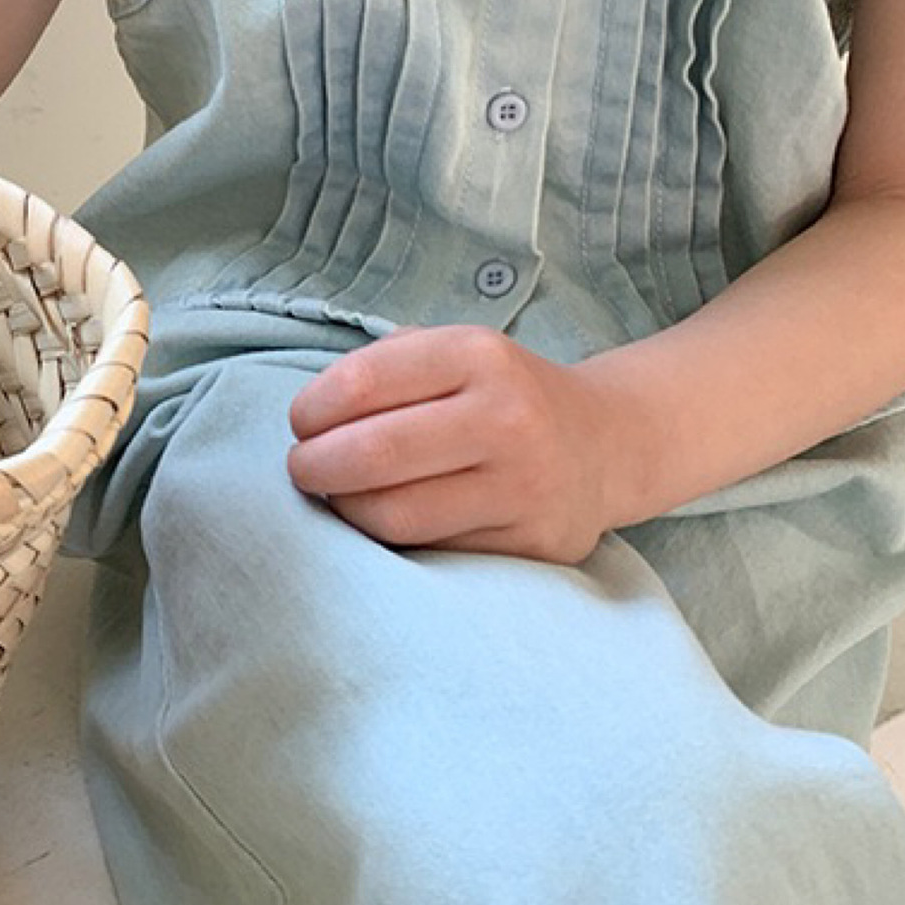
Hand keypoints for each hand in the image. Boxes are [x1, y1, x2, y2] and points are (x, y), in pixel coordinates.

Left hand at [285, 322, 627, 565]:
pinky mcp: (530, 543)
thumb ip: (384, 368)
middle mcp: (508, 418)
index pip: (363, 383)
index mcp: (479, 356)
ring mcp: (524, 486)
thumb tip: (309, 419)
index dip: (311, 409)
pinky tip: (386, 520)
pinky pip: (430, 552)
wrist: (603, 445)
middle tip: (303, 469)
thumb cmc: (501, 396)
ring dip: (346, 510)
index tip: (300, 424)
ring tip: (339, 496)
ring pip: (395, 516)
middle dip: (314, 466)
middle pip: (374, 453)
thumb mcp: (454, 351)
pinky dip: (390, 541)